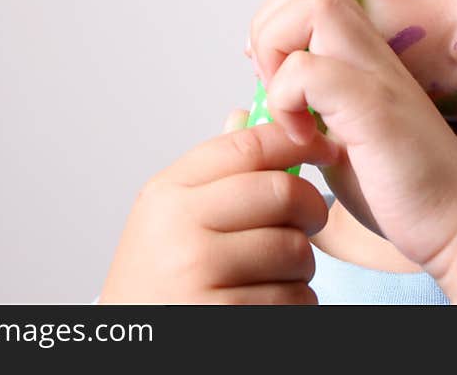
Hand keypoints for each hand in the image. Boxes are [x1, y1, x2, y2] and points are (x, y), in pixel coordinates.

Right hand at [97, 109, 343, 303]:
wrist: (132, 343)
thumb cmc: (158, 276)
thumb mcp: (169, 215)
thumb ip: (212, 170)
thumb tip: (244, 114)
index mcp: (169, 192)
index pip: (247, 146)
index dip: (297, 140)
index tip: (324, 146)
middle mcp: (179, 228)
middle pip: (282, 193)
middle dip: (312, 207)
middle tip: (311, 220)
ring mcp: (199, 274)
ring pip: (296, 250)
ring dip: (303, 265)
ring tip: (277, 271)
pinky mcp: (221, 316)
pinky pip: (294, 299)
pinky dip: (296, 302)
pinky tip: (269, 303)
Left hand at [248, 0, 456, 274]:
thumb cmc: (400, 187)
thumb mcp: (338, 138)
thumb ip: (303, 107)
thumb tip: (249, 92)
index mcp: (361, 55)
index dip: (276, 25)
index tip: (273, 80)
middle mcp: (371, 52)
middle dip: (270, 29)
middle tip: (277, 89)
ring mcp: (375, 74)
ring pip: (311, 4)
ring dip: (278, 54)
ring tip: (291, 110)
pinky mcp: (374, 106)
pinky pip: (308, 70)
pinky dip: (289, 103)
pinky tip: (309, 142)